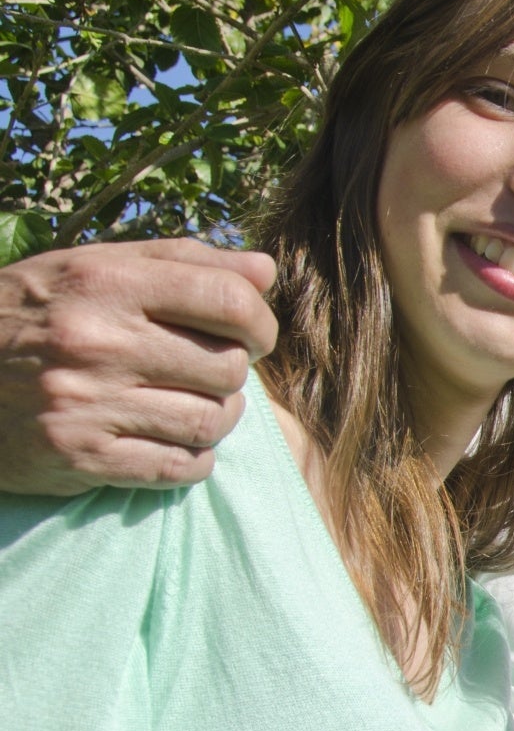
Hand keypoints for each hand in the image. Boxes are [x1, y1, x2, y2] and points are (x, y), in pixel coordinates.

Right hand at [0, 238, 276, 494]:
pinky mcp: (81, 457)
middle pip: (227, 366)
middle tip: (209, 372)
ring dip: (218, 418)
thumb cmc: (31, 314)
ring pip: (212, 421)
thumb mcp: (93, 268)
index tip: (254, 334)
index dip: (259, 322)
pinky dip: (193, 459)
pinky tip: (171, 442)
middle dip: (232, 372)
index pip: (228, 302)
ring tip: (193, 406)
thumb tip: (264, 273)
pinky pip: (182, 467)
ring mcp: (88, 403)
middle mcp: (97, 341)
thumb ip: (181, 263)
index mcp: (105, 282)